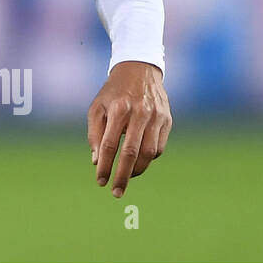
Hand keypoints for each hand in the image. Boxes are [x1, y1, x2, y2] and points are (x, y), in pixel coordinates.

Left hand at [87, 60, 171, 197]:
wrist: (139, 70)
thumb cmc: (113, 93)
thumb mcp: (97, 107)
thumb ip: (95, 134)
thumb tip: (96, 161)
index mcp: (118, 108)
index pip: (110, 144)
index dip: (105, 165)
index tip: (100, 181)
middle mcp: (139, 112)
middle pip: (131, 152)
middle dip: (123, 175)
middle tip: (116, 192)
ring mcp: (156, 116)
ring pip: (149, 153)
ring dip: (136, 170)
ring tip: (126, 177)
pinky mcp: (167, 120)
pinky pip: (159, 147)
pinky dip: (148, 158)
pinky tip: (138, 160)